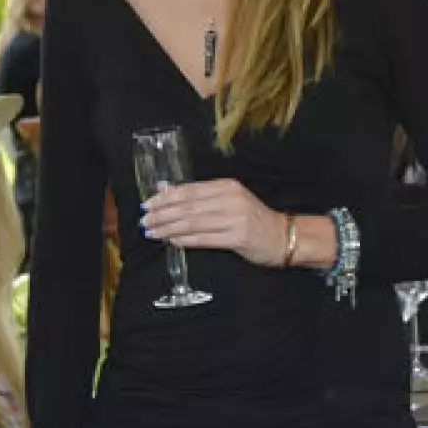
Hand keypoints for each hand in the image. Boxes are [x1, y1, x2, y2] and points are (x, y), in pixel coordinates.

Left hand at [140, 178, 284, 266]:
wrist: (283, 236)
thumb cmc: (252, 218)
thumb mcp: (228, 199)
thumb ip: (199, 196)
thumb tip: (166, 190)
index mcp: (226, 186)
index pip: (188, 191)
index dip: (165, 198)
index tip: (148, 204)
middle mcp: (230, 199)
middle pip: (188, 207)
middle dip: (162, 214)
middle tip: (145, 220)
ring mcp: (235, 218)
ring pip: (193, 223)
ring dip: (169, 228)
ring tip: (153, 232)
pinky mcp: (238, 237)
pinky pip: (204, 238)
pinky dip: (186, 240)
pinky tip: (172, 241)